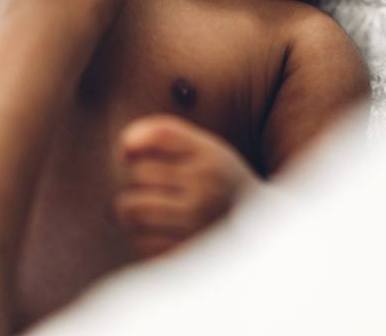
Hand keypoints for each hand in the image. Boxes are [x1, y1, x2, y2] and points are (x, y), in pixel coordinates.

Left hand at [113, 115, 260, 258]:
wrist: (261, 235)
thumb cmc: (221, 185)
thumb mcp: (209, 152)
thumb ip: (168, 137)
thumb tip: (124, 148)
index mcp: (212, 157)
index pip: (159, 133)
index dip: (133, 138)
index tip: (127, 152)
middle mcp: (205, 186)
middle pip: (138, 172)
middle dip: (134, 180)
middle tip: (148, 188)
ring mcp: (195, 221)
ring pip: (130, 209)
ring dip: (130, 211)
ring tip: (146, 212)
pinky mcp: (184, 252)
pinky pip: (139, 242)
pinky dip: (142, 238)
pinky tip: (161, 234)